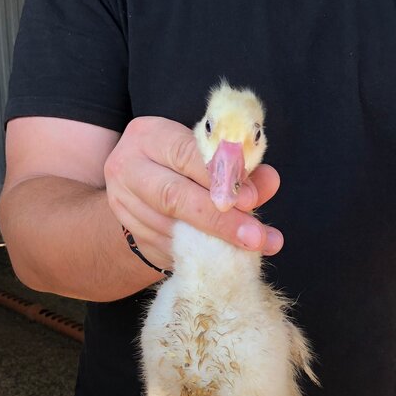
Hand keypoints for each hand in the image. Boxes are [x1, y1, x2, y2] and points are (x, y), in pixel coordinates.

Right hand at [103, 116, 282, 269]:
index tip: (251, 199)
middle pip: (174, 196)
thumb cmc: (185, 166)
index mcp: (149, 136)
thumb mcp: (208, 156)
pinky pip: (171, 250)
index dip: (219, 177)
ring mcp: (125, 205)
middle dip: (220, 219)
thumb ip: (239, 167)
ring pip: (173, 230)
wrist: (143, 192)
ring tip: (254, 249)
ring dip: (219, 244)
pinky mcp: (134, 236)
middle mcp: (129, 168)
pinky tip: (230, 259)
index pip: (185, 154)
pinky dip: (204, 255)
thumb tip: (269, 181)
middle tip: (256, 237)